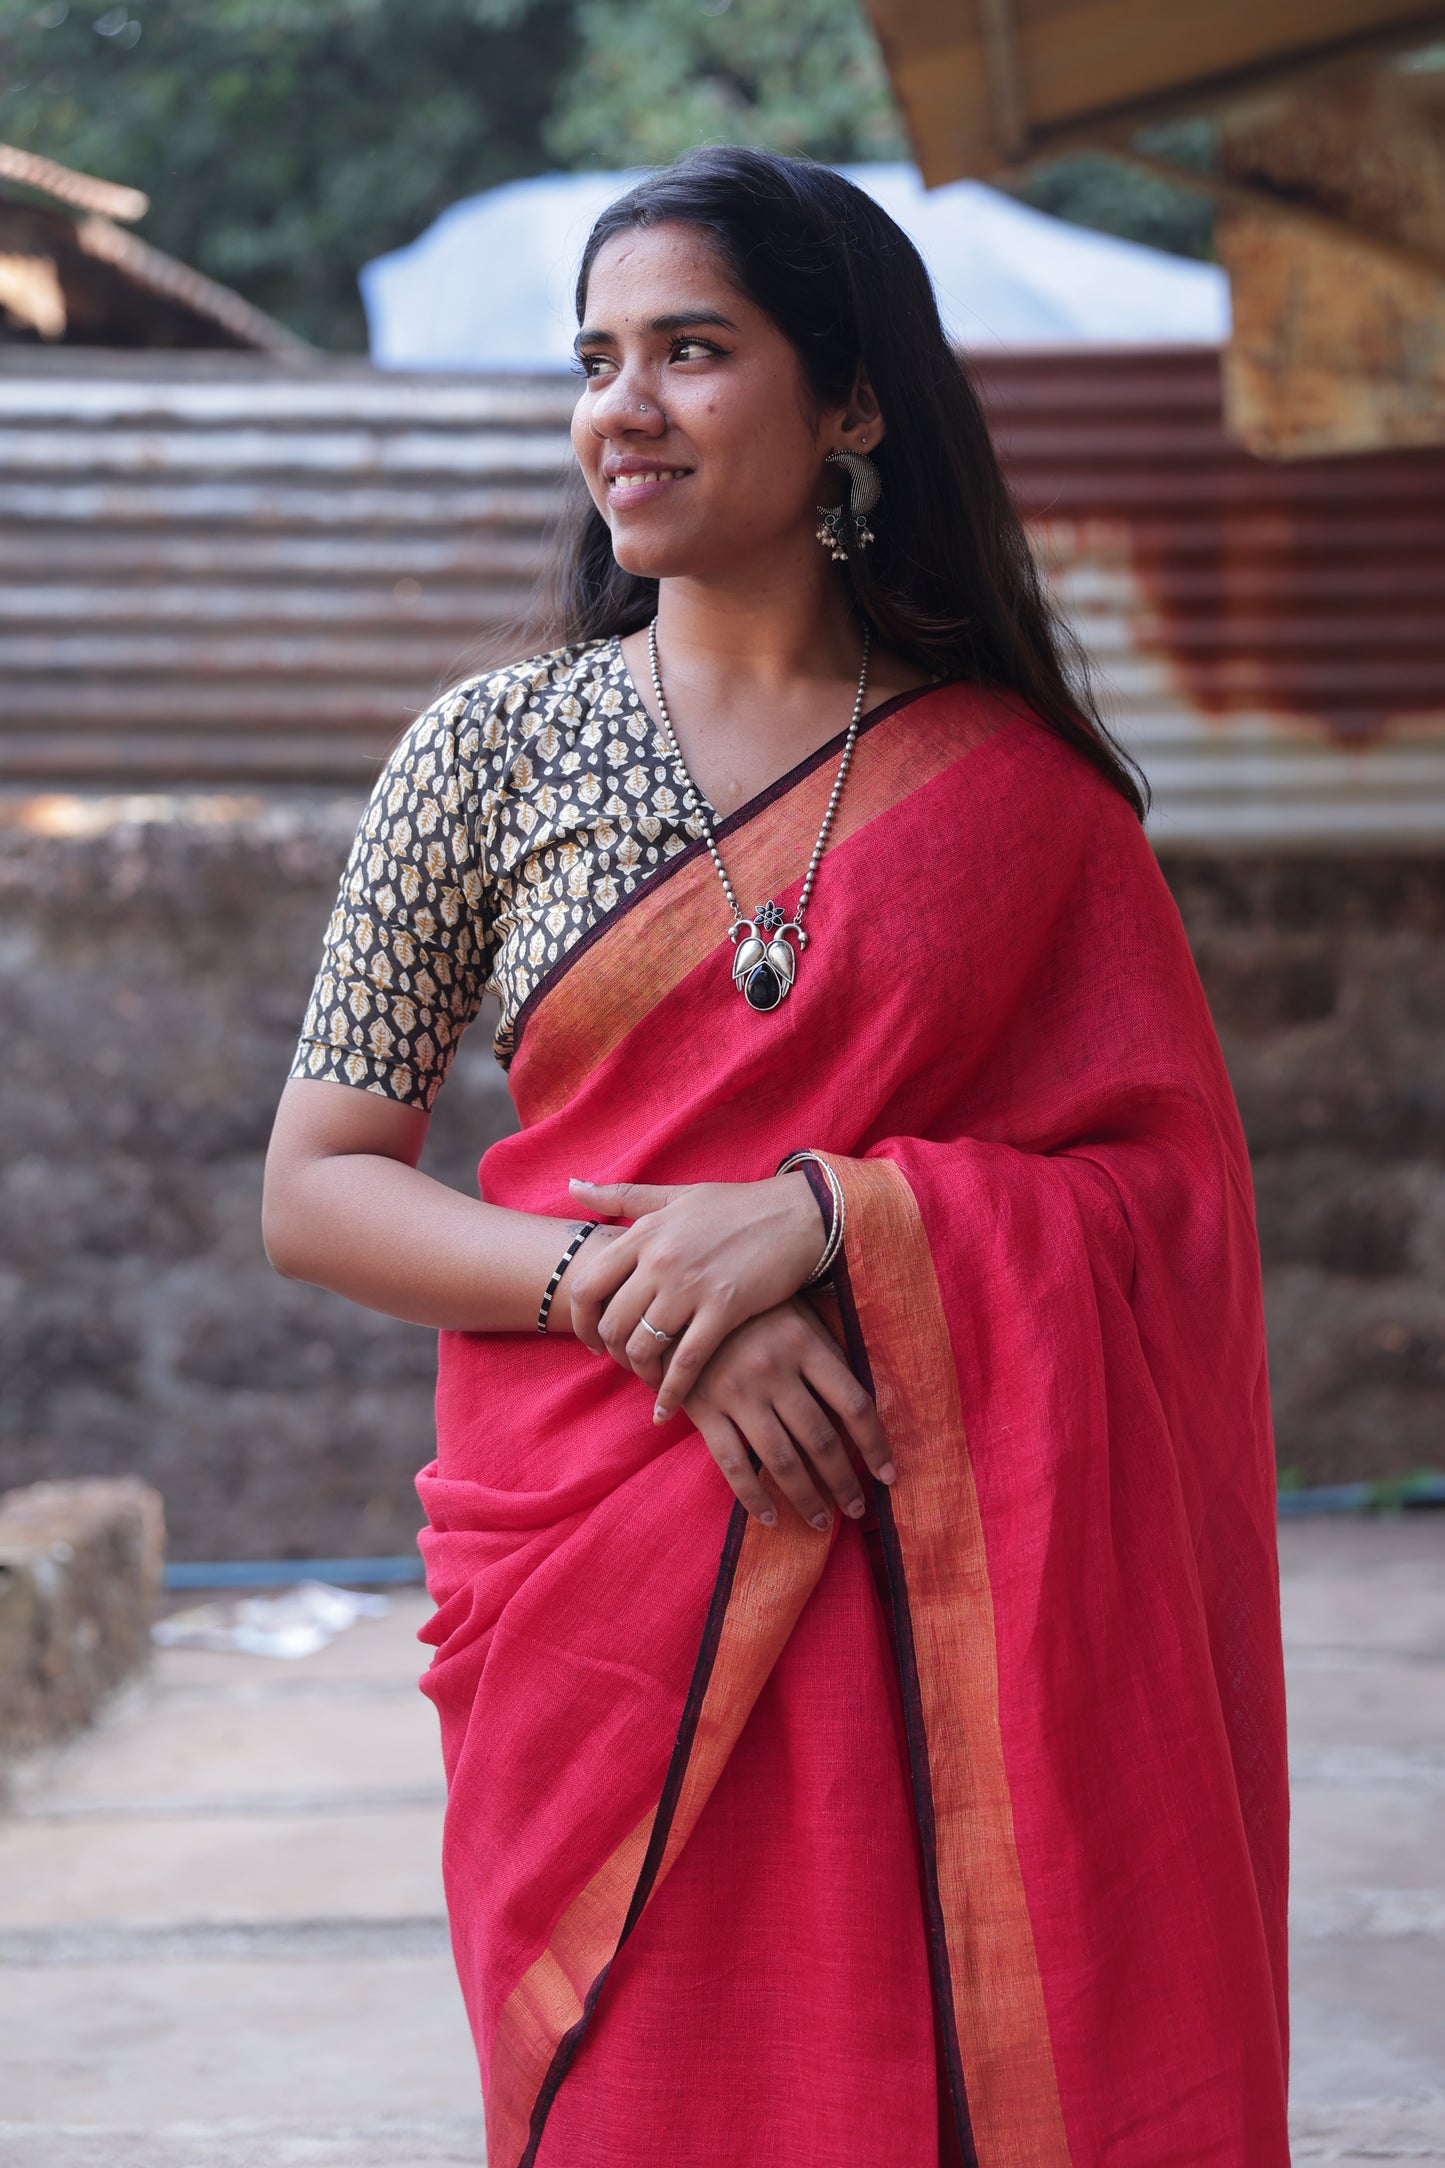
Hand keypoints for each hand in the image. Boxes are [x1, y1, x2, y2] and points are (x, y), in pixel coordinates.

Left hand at [565, 1174, 827, 1421]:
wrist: (797, 1215)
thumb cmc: (736, 1205)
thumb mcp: (676, 1194)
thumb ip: (622, 1196)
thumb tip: (573, 1185)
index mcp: (645, 1233)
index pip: (588, 1285)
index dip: (581, 1321)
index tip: (592, 1338)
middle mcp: (660, 1260)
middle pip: (612, 1323)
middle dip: (612, 1352)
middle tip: (624, 1362)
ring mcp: (691, 1286)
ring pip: (642, 1346)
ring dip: (639, 1372)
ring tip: (649, 1378)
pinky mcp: (724, 1309)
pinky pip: (685, 1363)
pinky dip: (671, 1393)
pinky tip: (666, 1410)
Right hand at [681, 1299, 894, 1530]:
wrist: (681, 1298)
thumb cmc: (752, 1308)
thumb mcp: (798, 1314)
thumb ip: (829, 1352)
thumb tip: (864, 1405)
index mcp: (805, 1343)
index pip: (854, 1404)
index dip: (876, 1445)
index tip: (888, 1474)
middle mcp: (774, 1369)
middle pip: (821, 1439)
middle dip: (843, 1482)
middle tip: (857, 1509)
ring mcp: (737, 1391)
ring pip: (781, 1459)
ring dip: (806, 1498)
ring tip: (822, 1522)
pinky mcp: (703, 1408)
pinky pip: (733, 1463)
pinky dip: (753, 1496)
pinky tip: (770, 1518)